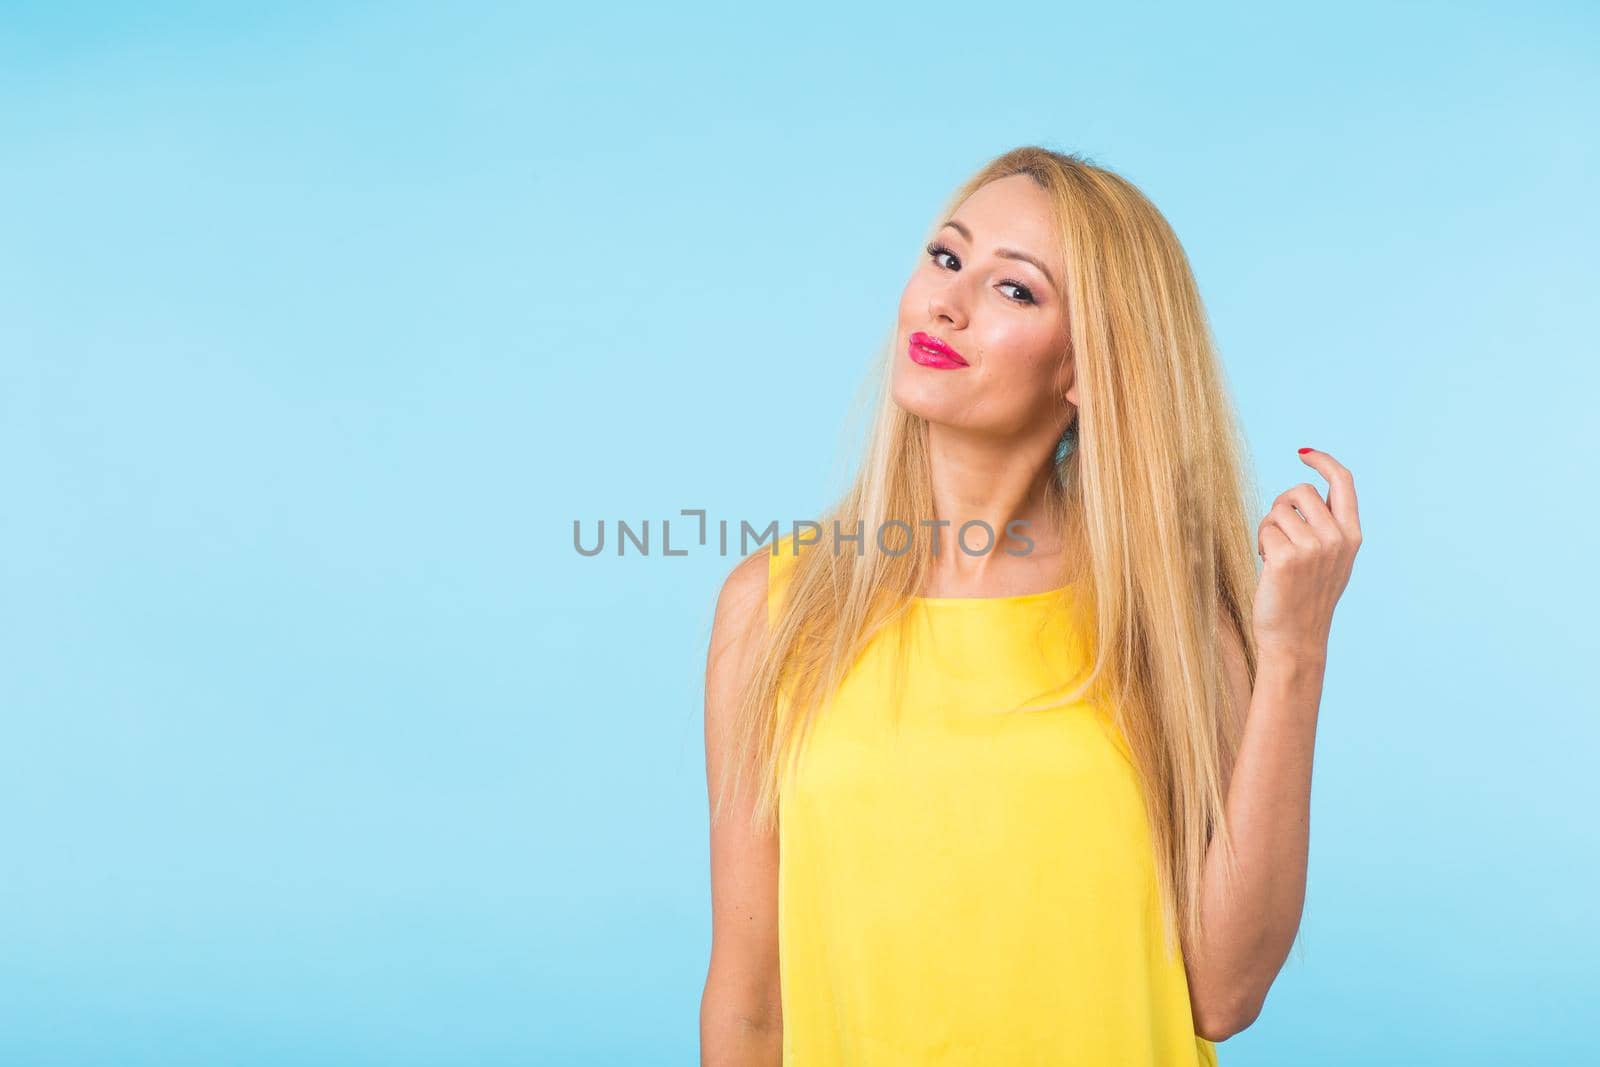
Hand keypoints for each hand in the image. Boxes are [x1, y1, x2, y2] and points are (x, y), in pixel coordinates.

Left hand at [1253, 447, 1362, 659]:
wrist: (1296, 637)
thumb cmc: (1306, 596)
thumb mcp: (1331, 559)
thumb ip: (1328, 527)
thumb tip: (1306, 492)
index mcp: (1352, 536)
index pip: (1343, 482)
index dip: (1323, 461)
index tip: (1304, 454)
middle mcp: (1337, 539)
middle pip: (1300, 491)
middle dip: (1282, 507)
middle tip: (1280, 534)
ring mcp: (1313, 548)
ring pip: (1279, 510)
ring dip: (1269, 528)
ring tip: (1275, 555)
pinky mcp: (1287, 558)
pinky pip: (1264, 530)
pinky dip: (1260, 544)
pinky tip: (1267, 567)